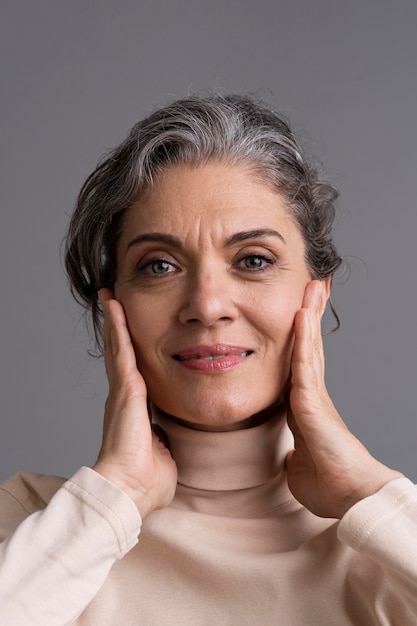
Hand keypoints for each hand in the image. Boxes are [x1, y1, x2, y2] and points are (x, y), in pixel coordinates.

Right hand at [93, 289, 177, 518]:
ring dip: (115, 321)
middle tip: (114, 304)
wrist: (130, 490)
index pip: (135, 371)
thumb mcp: (164, 450)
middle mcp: (125, 396)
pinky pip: (121, 351)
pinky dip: (117, 327)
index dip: (132, 351)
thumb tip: (171, 439)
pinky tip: (114, 306)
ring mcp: (122, 391)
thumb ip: (167, 439)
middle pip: (122, 354)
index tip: (132, 333)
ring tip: (111, 297)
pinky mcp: (124, 389)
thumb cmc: (147, 479)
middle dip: (119, 329)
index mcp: (135, 409)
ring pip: (119, 347)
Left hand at [285, 280, 401, 518]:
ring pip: (309, 346)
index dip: (302, 337)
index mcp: (306, 406)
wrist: (348, 497)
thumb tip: (289, 456)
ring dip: (309, 315)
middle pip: (309, 345)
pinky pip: (303, 364)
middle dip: (310, 314)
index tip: (302, 315)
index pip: (302, 363)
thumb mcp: (298, 466)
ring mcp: (315, 395)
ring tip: (313, 286)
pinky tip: (300, 315)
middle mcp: (312, 395)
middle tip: (313, 286)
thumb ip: (293, 453)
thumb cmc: (328, 485)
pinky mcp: (313, 402)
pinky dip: (301, 338)